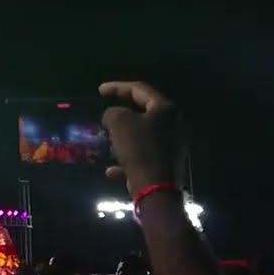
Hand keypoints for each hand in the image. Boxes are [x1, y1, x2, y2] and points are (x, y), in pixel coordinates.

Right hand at [99, 81, 183, 195]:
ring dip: (124, 137)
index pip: (139, 89)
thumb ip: (112, 112)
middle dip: (122, 114)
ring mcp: (172, 144)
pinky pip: (143, 155)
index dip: (117, 87)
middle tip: (106, 114)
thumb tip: (113, 116)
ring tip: (108, 140)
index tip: (100, 91)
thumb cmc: (138, 148)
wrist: (155, 186)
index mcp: (165, 109)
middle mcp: (173, 124)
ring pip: (142, 134)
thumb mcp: (118, 122)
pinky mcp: (167, 163)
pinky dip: (127, 159)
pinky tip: (112, 170)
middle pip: (143, 112)